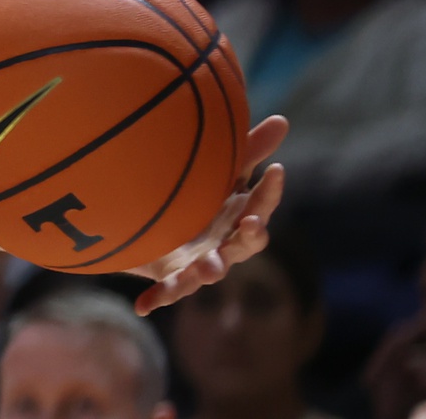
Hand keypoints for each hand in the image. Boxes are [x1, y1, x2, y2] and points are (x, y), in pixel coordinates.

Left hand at [127, 116, 287, 313]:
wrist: (160, 221)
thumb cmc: (199, 194)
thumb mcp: (221, 170)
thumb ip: (247, 150)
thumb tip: (282, 120)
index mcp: (238, 217)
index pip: (261, 205)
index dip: (270, 190)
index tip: (275, 169)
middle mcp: (224, 243)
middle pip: (245, 243)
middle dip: (251, 236)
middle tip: (252, 225)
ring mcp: (199, 261)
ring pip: (210, 270)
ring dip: (210, 270)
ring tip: (209, 269)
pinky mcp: (173, 274)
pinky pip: (167, 289)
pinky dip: (157, 297)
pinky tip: (142, 306)